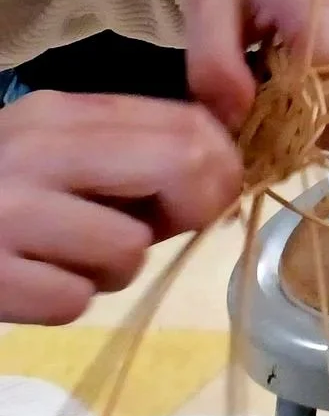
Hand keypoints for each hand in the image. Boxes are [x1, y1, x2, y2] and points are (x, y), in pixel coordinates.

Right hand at [0, 91, 240, 323]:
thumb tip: (221, 172)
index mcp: (60, 113)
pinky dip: (60, 302)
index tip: (207, 195)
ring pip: (128, 250)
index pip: (188, 121)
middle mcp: (35, 150)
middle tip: (152, 231)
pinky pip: (71, 300)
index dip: (219, 167)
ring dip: (110, 270)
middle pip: (181, 166)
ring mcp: (6, 213)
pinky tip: (28, 283)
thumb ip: (130, 151)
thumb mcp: (54, 153)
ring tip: (65, 259)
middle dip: (189, 209)